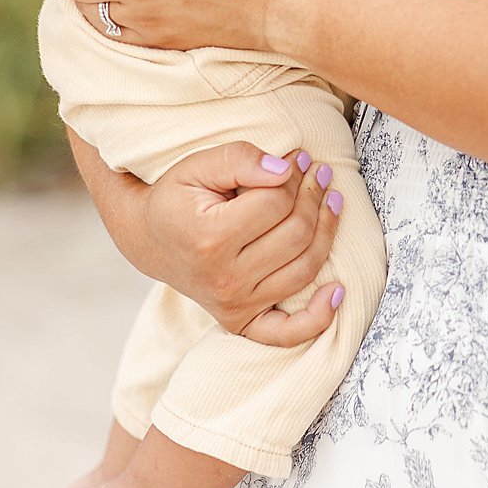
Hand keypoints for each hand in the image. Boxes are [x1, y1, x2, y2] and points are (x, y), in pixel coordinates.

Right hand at [69, 133, 343, 344]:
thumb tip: (285, 169)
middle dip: (313, 196)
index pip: (275, 203)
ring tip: (332, 200)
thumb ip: (240, 159)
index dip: (294, 174)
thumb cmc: (177, 199)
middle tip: (318, 172)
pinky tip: (337, 290)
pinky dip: (318, 317)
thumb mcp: (197, 166)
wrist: (150, 240)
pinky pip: (288, 331)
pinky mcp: (241, 321)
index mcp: (210, 239)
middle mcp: (224, 279)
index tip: (299, 156)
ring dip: (327, 232)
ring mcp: (234, 305)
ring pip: (303, 270)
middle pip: (295, 235)